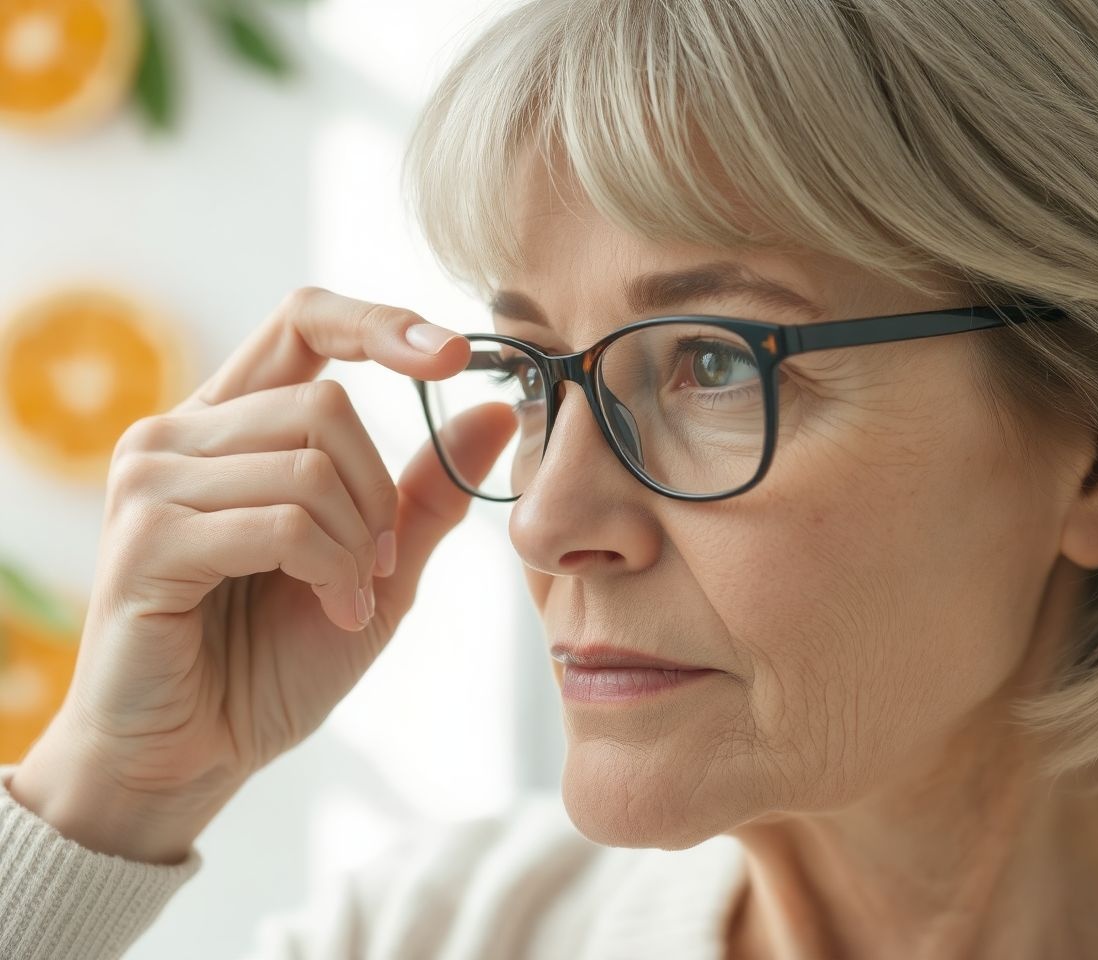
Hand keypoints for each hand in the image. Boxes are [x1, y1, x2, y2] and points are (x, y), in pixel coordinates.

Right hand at [10, 287, 513, 861]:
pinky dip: (328, 571)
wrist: (198, 754)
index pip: (304, 319)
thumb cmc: (273, 659)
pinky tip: (331, 612)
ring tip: (345, 600)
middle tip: (375, 565)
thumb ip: (424, 488)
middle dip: (377, 494)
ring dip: (354, 544)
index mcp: (231, 424)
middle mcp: (177, 434)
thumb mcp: (373, 565)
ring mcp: (150, 481)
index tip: (457, 354)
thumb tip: (496, 409)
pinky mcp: (144, 539)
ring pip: (307, 463)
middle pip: (325, 402)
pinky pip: (281, 522)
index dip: (381, 324)